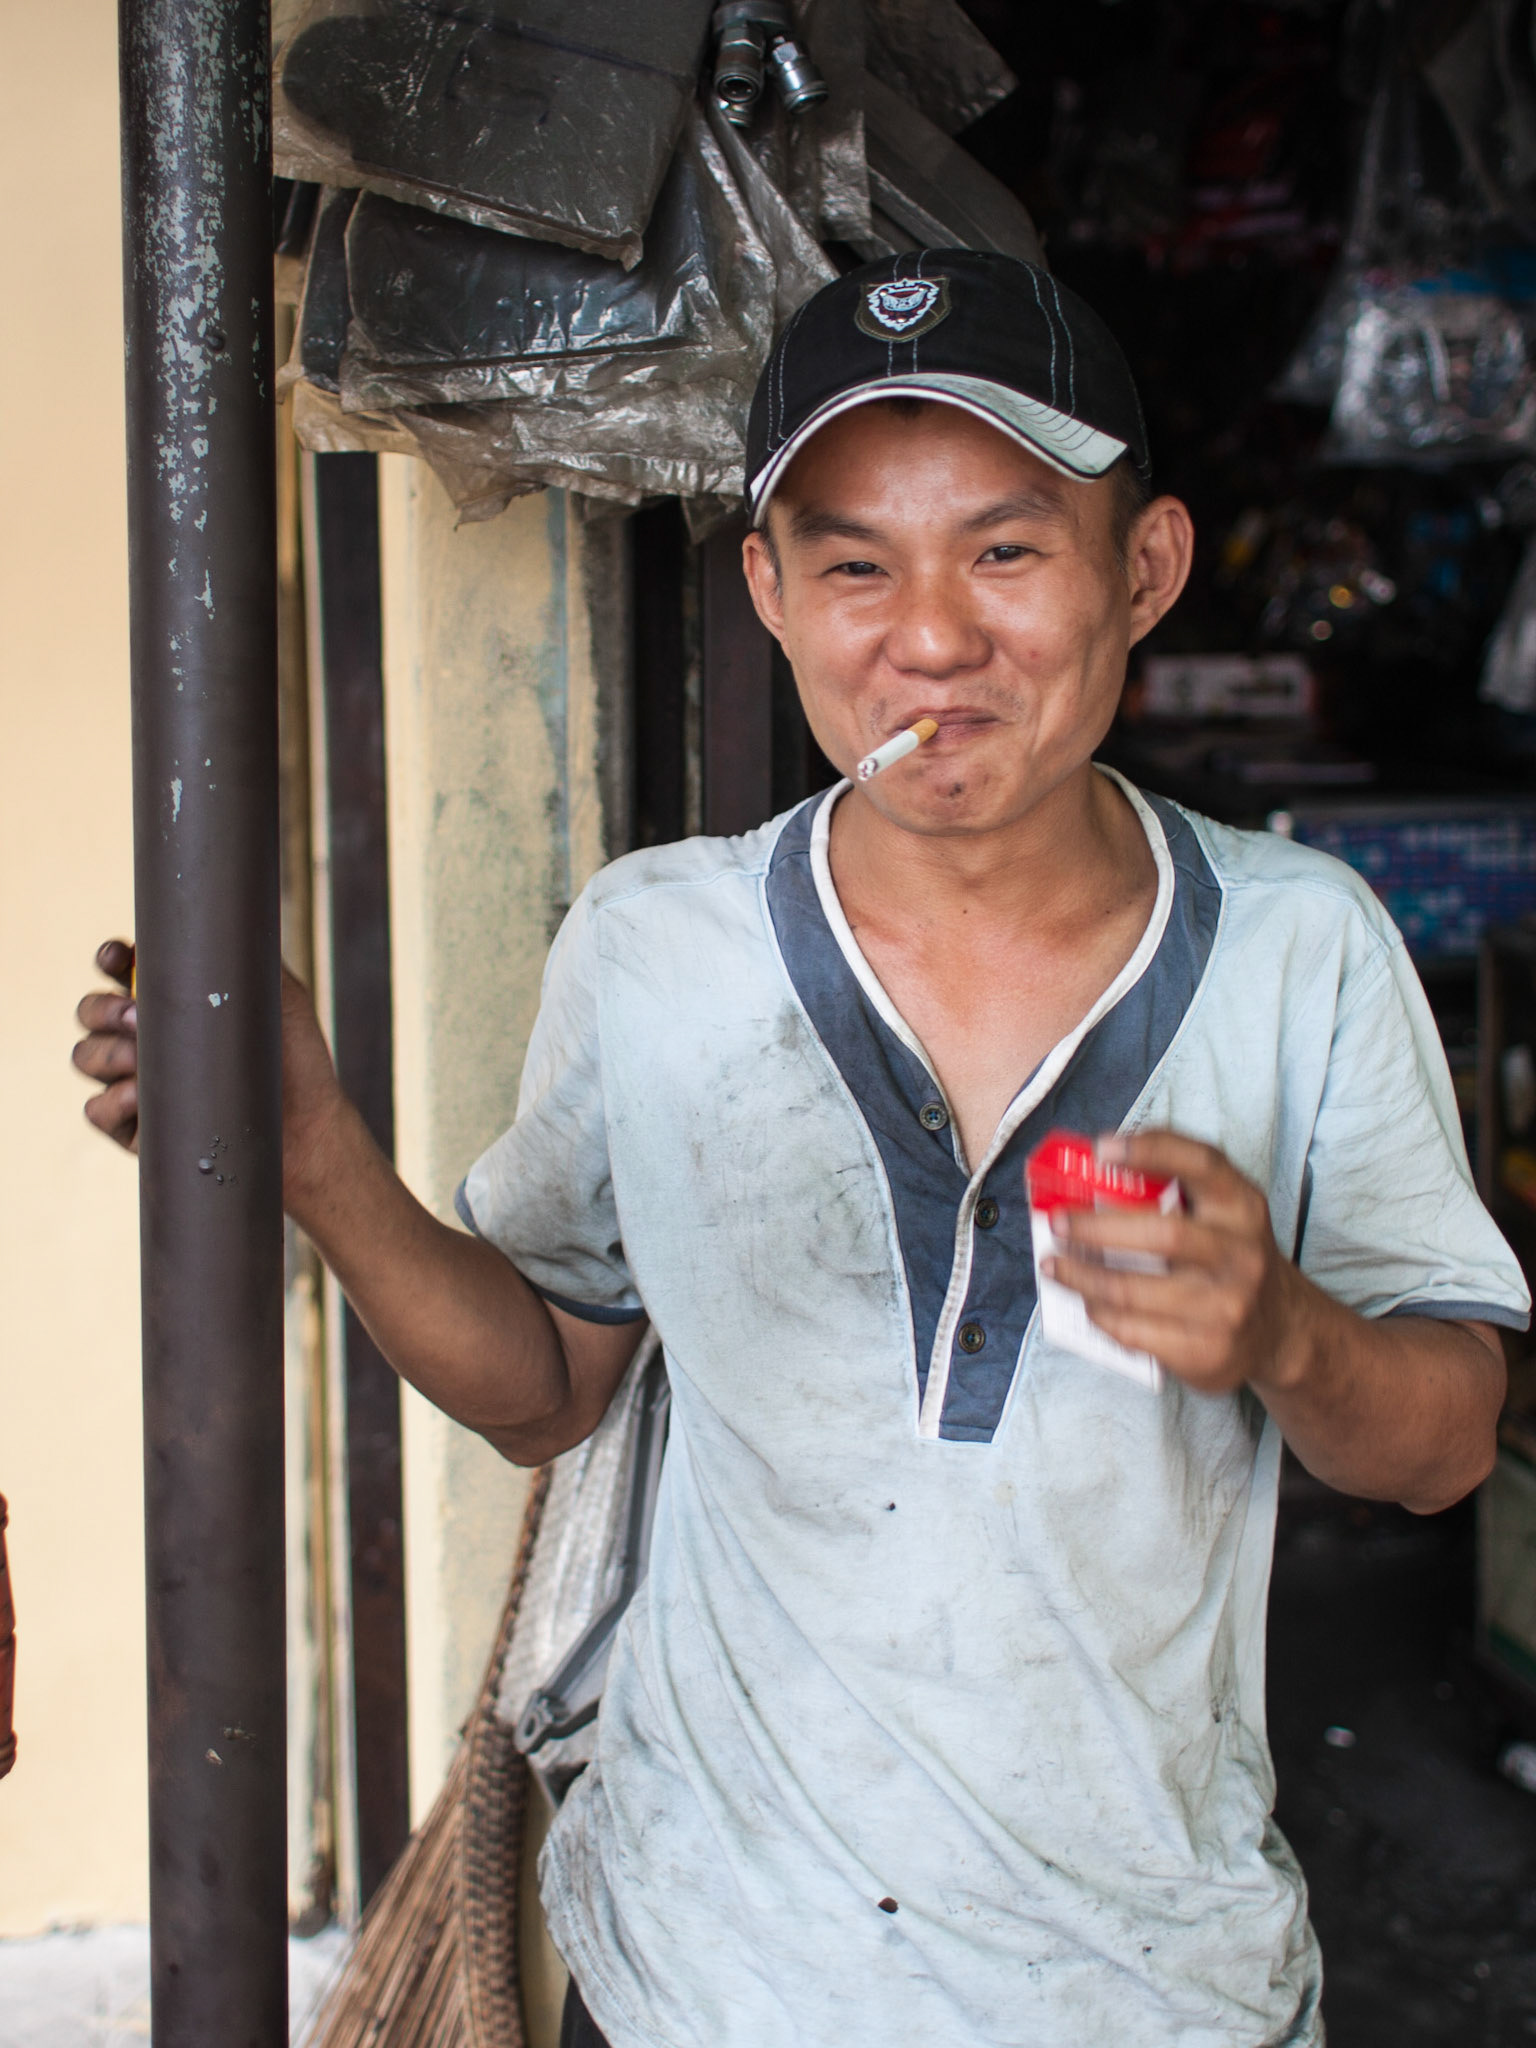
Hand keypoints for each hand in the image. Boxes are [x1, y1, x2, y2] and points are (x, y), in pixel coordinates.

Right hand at [72, 940, 348, 1210]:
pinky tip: (138, 1097)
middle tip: (134, 1016)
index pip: (121, 969)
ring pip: (85, 1056)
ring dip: (105, 1053)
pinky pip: (97, 1110)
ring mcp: (132, 1081)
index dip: (111, 958)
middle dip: (102, 1008)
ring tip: (139, 1058)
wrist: (305, 1125)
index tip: (119, 957)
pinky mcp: (133, 1128)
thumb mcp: (280, 995)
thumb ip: (246, 956)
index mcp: (169, 1000)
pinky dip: (112, 1102)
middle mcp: (142, 1037)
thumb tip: (223, 916)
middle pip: (90, 1011)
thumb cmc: (294, 1058)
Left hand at [1045, 1130, 1305, 1396]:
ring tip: (1053, 1266)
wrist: (1280, 1330)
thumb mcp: (1222, 1215)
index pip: (1202, 1164)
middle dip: (1097, 1227)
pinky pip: (1133, 1332)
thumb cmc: (1230, 1258)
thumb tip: (1090, 1170)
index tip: (1102, 1148)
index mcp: (1242, 1208)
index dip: (1152, 1150)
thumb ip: (1174, 1188)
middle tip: (1057, 1222)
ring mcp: (1226, 1307)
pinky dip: (1099, 1314)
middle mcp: (1241, 1255)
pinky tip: (1086, 1302)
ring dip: (1081, 1276)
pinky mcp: (1206, 1352)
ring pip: (1133, 1291)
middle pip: (1162, 1234)